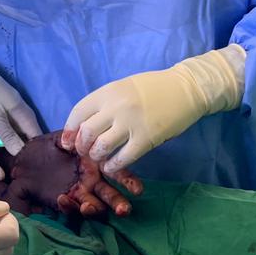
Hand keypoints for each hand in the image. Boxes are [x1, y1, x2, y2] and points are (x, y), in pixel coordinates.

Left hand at [0, 46, 42, 155]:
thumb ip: (8, 135)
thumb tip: (20, 152)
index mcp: (25, 114)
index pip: (36, 136)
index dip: (35, 151)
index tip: (30, 166)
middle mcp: (23, 112)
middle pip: (30, 134)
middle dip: (27, 149)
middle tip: (22, 166)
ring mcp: (14, 109)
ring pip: (21, 130)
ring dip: (19, 143)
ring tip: (15, 160)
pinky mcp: (4, 109)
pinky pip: (13, 126)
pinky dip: (12, 136)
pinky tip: (7, 145)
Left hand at [53, 147, 143, 216]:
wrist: (24, 162)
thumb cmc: (44, 147)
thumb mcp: (58, 139)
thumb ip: (71, 138)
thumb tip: (78, 139)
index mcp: (95, 163)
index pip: (117, 172)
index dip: (128, 181)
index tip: (137, 190)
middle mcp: (91, 180)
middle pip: (110, 195)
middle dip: (119, 204)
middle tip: (124, 210)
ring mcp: (79, 192)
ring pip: (94, 206)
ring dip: (94, 209)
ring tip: (87, 207)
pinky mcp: (65, 201)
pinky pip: (71, 208)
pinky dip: (69, 206)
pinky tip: (63, 199)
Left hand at [64, 48, 243, 174]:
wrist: (186, 88)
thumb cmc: (153, 88)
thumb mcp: (123, 88)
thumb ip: (105, 103)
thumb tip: (84, 125)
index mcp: (108, 92)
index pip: (78, 112)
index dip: (69, 130)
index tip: (68, 141)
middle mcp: (116, 106)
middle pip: (86, 132)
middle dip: (81, 146)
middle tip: (84, 152)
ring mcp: (131, 123)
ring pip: (101, 147)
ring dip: (96, 156)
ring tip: (99, 157)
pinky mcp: (147, 138)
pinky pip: (123, 158)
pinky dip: (113, 166)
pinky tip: (112, 166)